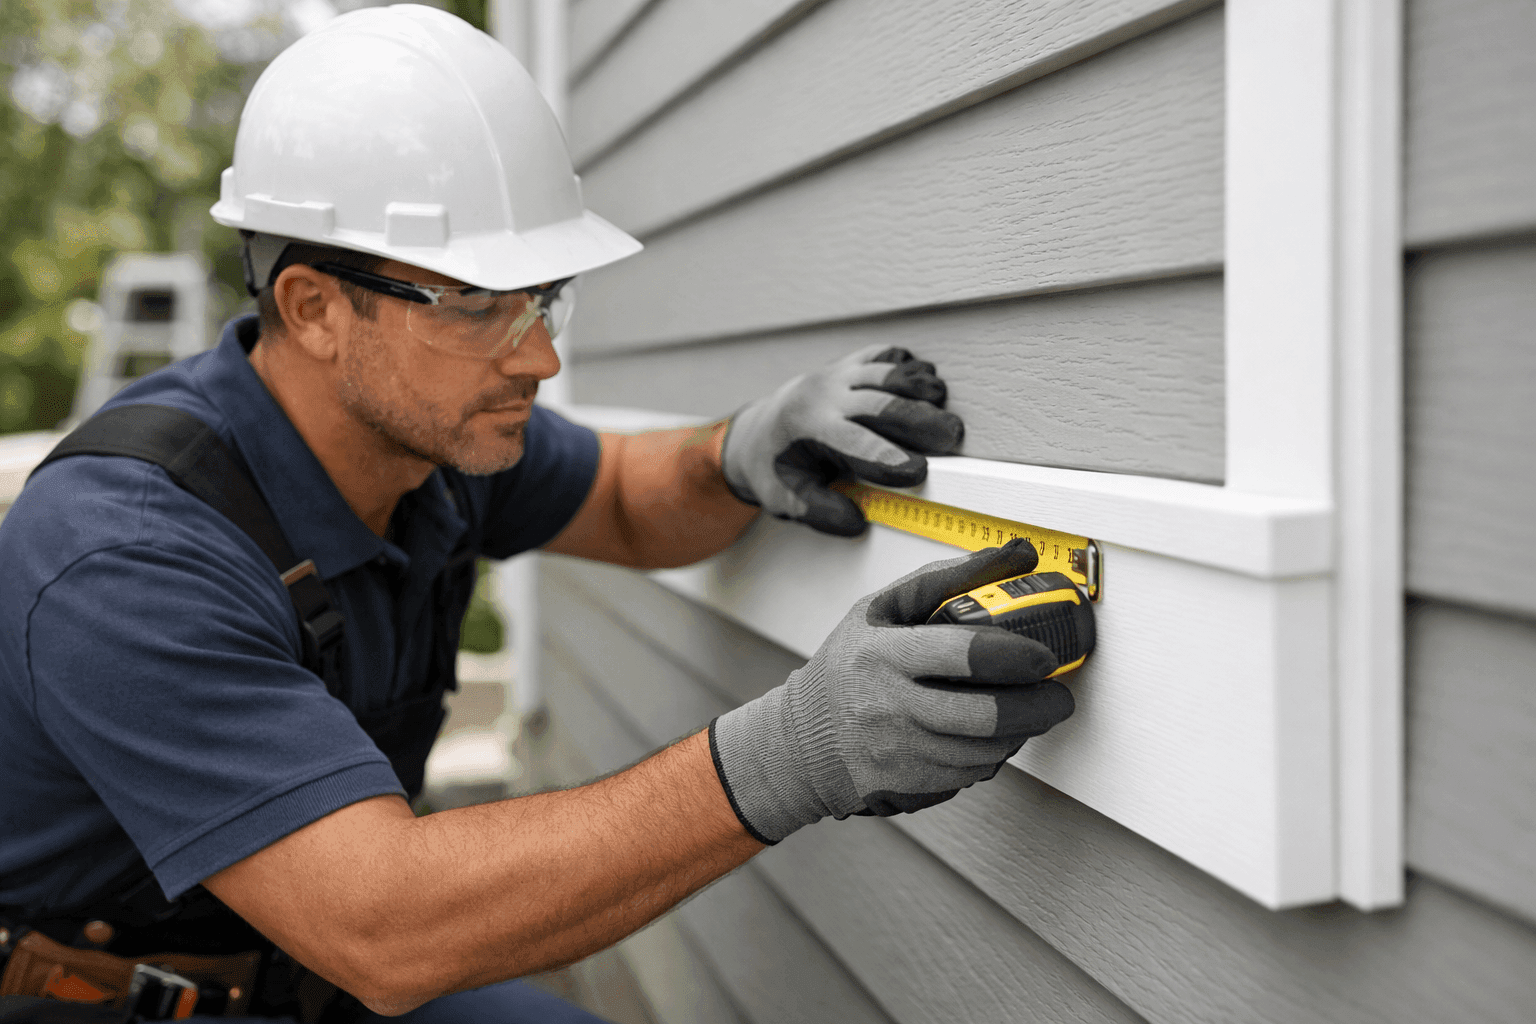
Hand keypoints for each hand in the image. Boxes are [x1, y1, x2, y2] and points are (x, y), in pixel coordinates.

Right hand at [709, 540, 1075, 843]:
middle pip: (988, 715)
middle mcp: (890, 707)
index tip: (1044, 655)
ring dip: (1022, 732)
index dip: (1018, 655)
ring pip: (988, 751)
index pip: (966, 654)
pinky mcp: (911, 786)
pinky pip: (972, 773)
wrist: (803, 742)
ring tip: (1028, 711)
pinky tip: (992, 735)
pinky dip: (994, 754)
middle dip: (1040, 706)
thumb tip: (1017, 556)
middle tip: (1057, 694)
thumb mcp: (882, 609)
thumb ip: (948, 578)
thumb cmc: (847, 667)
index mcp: (883, 654)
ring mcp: (901, 754)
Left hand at [720, 345, 963, 535]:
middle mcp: (825, 396)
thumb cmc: (777, 468)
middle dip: (918, 419)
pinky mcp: (851, 365)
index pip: (854, 444)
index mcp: (808, 429)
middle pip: (880, 403)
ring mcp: (839, 375)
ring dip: (920, 388)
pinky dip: (909, 367)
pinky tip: (927, 381)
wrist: (759, 430)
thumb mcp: (785, 500)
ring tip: (945, 406)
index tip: (918, 470)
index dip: (888, 457)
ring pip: (887, 374)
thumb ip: (820, 512)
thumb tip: (855, 522)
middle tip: (952, 435)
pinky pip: (884, 356)